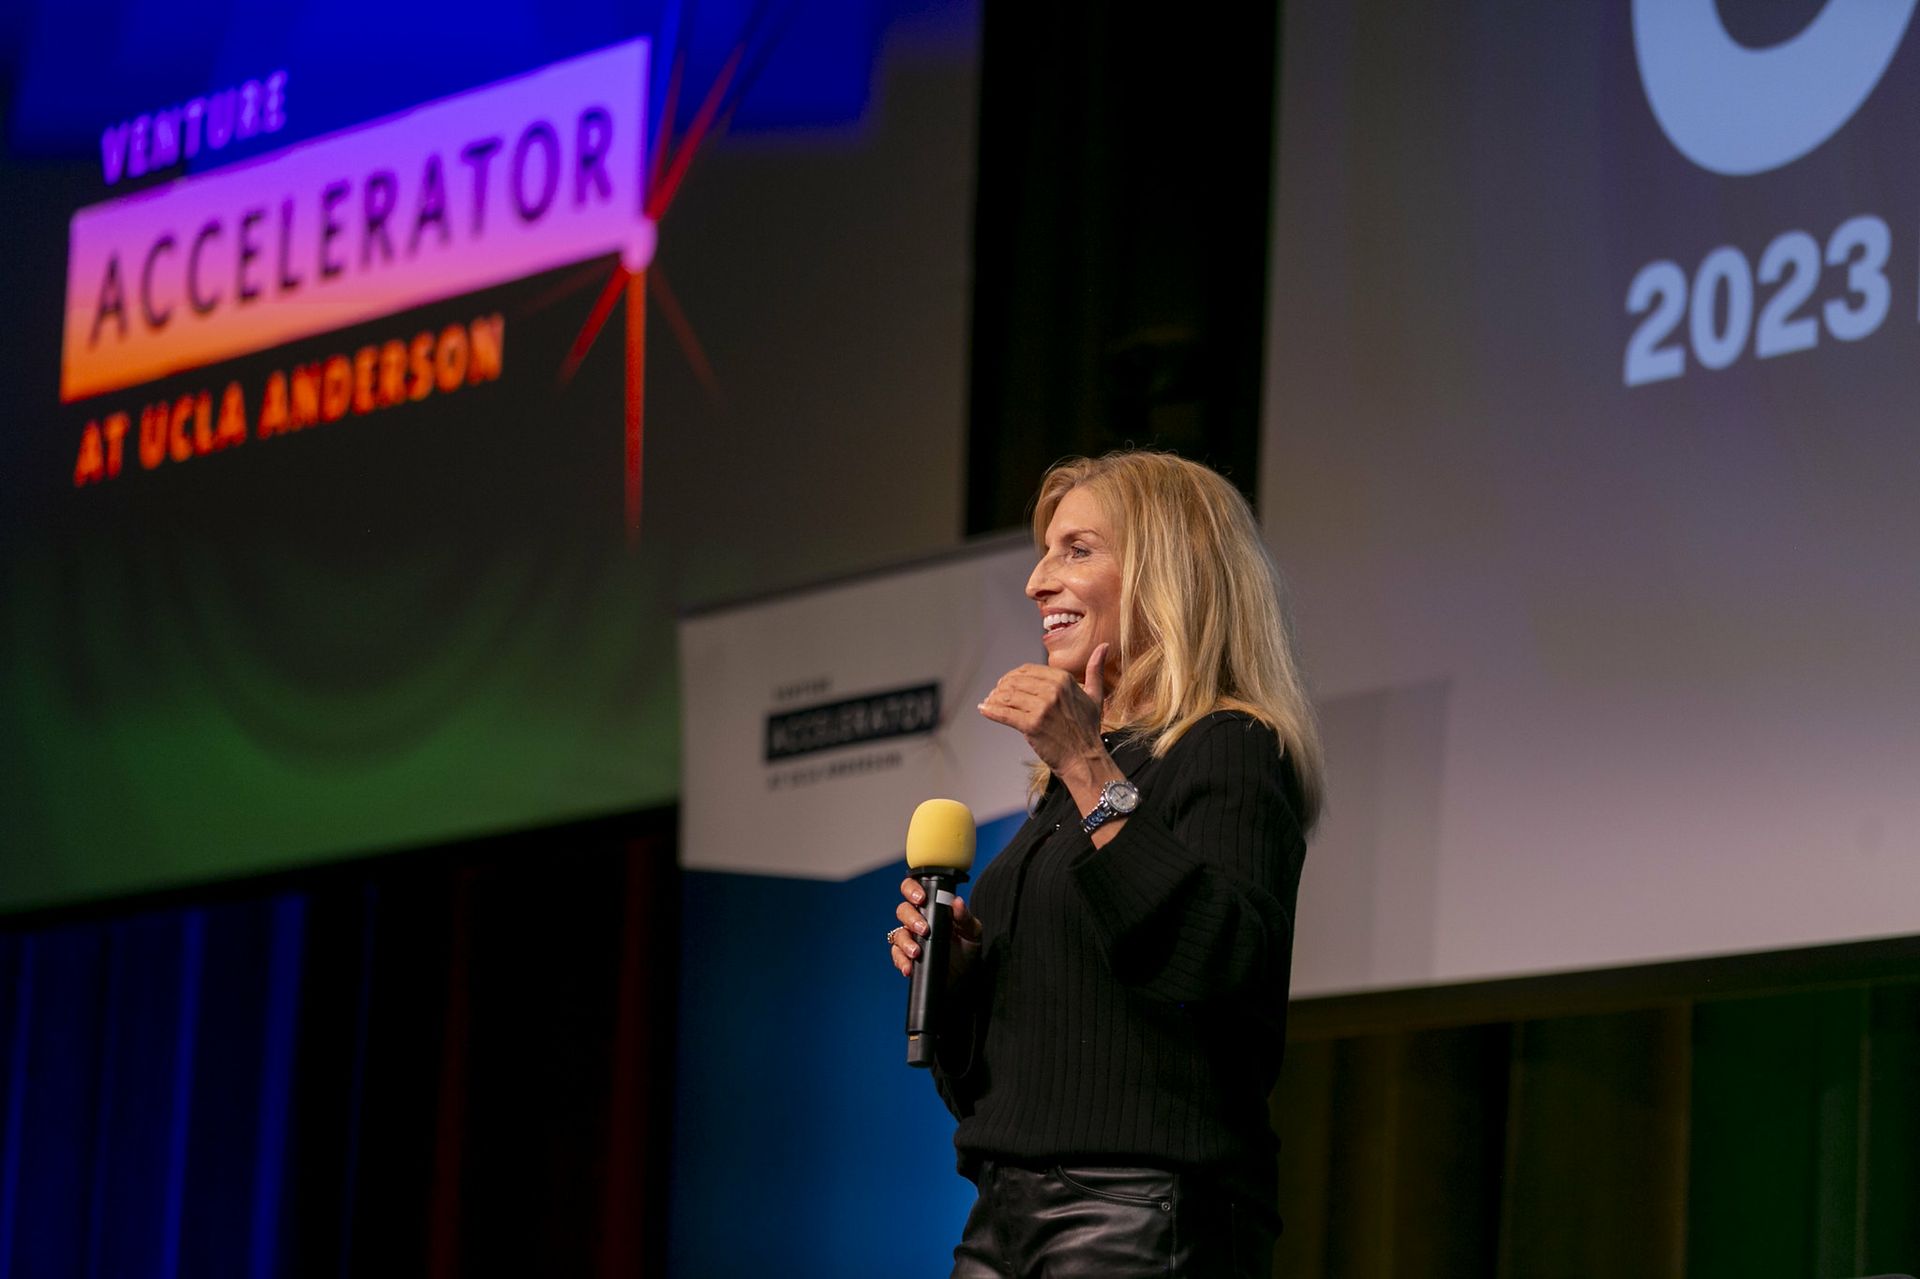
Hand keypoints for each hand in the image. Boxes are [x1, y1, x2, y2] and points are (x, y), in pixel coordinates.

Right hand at [889, 876, 981, 979]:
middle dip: (911, 918)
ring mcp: (911, 938)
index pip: (913, 890)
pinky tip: (909, 967)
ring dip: (905, 942)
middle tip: (924, 929)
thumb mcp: (971, 931)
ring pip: (898, 934)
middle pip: (903, 910)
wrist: (965, 976)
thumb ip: (965, 917)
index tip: (921, 898)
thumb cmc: (967, 948)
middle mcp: (917, 920)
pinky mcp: (907, 956)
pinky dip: (901, 961)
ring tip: (916, 952)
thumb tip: (957, 901)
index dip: (911, 890)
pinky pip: (897, 955)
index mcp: (931, 908)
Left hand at [977, 642, 1111, 784]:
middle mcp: (1052, 690)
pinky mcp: (1031, 725)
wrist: (1085, 759)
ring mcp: (1041, 708)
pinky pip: (1004, 713)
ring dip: (994, 698)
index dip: (1014, 675)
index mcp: (1064, 680)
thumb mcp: (1095, 695)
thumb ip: (1096, 670)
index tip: (1007, 682)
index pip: (1028, 670)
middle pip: (1015, 681)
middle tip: (995, 693)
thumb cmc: (1088, 730)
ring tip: (989, 702)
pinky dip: (990, 711)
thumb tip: (1104, 646)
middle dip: (1001, 686)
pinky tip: (984, 709)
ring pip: (1007, 696)